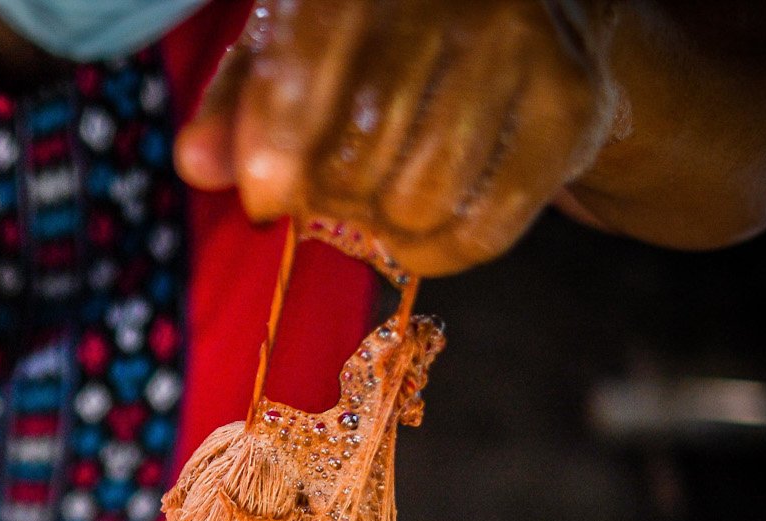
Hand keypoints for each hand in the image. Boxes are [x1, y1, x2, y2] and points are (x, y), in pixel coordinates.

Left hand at [177, 0, 622, 275]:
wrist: (535, 15)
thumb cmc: (384, 41)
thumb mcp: (296, 50)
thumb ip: (239, 104)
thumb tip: (196, 163)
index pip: (311, 52)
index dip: (279, 137)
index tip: (264, 200)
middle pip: (362, 148)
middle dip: (328, 195)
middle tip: (328, 191)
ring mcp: (525, 47)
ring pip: (419, 197)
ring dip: (380, 226)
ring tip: (376, 199)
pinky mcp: (570, 109)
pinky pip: (482, 229)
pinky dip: (435, 251)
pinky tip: (422, 227)